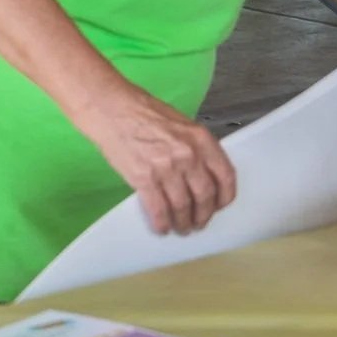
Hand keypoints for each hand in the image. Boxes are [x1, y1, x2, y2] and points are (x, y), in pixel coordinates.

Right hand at [74, 82, 237, 234]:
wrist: (111, 109)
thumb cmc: (143, 112)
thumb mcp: (181, 124)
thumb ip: (196, 148)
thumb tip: (202, 174)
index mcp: (201, 139)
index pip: (225, 176)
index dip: (224, 197)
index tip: (219, 205)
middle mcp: (188, 155)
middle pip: (205, 196)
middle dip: (203, 215)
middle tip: (198, 222)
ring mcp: (166, 168)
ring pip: (182, 207)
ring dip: (183, 222)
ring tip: (181, 227)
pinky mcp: (143, 179)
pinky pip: (158, 210)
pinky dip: (161, 223)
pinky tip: (161, 227)